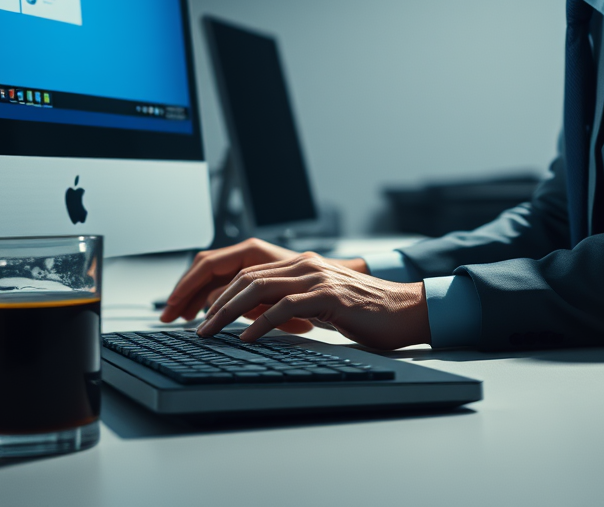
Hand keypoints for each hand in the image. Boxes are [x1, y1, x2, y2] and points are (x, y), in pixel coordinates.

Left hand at [195, 252, 429, 349]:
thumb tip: (259, 322)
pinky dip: (261, 322)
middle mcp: (306, 265)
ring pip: (260, 288)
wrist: (404, 310)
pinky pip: (285, 306)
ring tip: (211, 332)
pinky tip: (247, 337)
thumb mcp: (323, 304)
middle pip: (248, 278)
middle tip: (198, 327)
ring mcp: (317, 278)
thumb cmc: (366, 313)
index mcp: (303, 264)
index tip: (203, 315)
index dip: (223, 293)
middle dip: (217, 302)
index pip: (251, 273)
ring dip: (229, 312)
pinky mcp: (328, 296)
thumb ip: (295, 303)